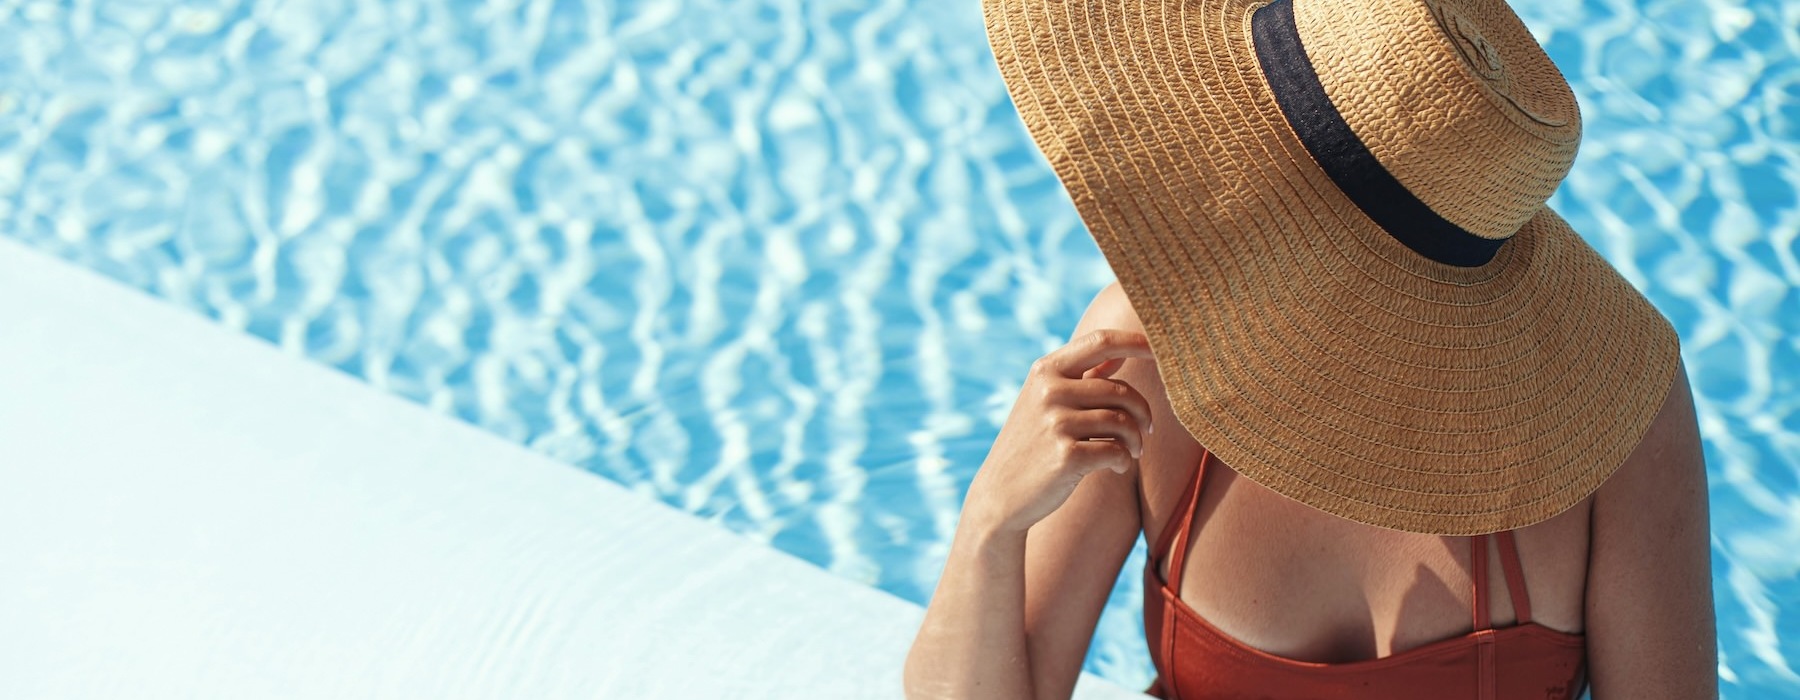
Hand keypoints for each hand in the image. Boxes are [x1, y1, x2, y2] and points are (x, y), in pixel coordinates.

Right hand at [962, 329, 1156, 535]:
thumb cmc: (1032, 445)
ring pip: (1123, 421)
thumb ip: (1082, 377)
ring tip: (1132, 452)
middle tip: (1146, 430)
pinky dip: (1124, 461)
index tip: (1162, 350)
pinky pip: (1116, 451)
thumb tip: (1120, 354)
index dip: (1136, 341)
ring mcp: (1056, 423)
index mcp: (1045, 370)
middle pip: (1120, 390)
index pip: (1100, 341)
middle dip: (1142, 412)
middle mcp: (1049, 391)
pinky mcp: (1067, 456)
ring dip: (1136, 440)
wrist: (1001, 493)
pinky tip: (1117, 467)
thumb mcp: (1046, 402)